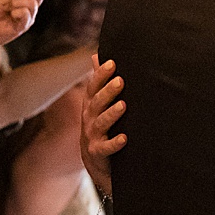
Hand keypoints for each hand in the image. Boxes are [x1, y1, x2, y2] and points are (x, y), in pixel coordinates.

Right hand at [79, 59, 126, 197]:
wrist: (95, 160)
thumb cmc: (100, 125)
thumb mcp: (96, 102)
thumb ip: (98, 80)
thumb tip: (95, 54)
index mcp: (90, 105)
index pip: (93, 86)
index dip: (101, 74)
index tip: (112, 63)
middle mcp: (89, 118)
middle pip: (97, 102)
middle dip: (108, 91)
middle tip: (120, 81)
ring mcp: (92, 135)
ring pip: (101, 123)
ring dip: (112, 114)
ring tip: (123, 105)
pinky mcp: (98, 152)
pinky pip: (105, 147)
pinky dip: (115, 143)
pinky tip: (125, 138)